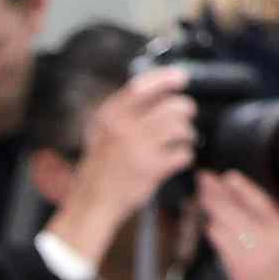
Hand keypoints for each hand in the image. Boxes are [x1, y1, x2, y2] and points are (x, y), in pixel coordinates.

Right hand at [43, 67, 195, 269]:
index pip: (141, 86)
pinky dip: (184, 157)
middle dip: (185, 112)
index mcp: (109, 116)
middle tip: (183, 119)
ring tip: (179, 142)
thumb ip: (125, 111)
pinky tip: (175, 160)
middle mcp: (122, 127)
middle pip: (172, 106)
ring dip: (187, 136)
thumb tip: (159, 88)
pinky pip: (184, 154)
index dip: (166, 79)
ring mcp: (138, 147)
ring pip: (182, 129)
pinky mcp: (152, 167)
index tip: (180, 78)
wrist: (93, 201)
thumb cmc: (101, 167)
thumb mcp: (102, 132)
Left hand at [199, 170, 278, 279]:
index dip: (244, 188)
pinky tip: (207, 224)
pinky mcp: (241, 269)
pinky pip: (223, 244)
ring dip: (211, 207)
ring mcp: (256, 253)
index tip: (229, 176)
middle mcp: (272, 239)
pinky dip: (213, 231)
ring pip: (227, 223)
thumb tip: (247, 211)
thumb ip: (268, 230)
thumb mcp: (277, 247)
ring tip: (201, 196)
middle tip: (203, 179)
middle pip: (239, 209)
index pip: (263, 204)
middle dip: (218, 192)